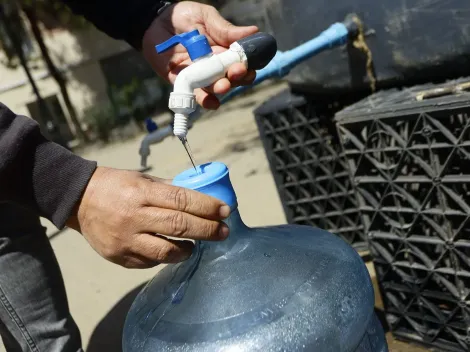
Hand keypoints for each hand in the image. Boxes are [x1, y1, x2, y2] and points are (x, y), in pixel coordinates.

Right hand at [66, 167, 230, 267]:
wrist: (78, 200)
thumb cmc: (116, 186)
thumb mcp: (142, 179)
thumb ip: (169, 190)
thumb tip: (201, 197)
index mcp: (141, 192)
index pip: (181, 200)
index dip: (207, 206)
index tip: (225, 211)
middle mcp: (133, 217)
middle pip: (178, 226)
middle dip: (207, 230)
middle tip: (224, 232)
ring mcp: (125, 240)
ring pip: (166, 251)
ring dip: (188, 249)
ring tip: (197, 244)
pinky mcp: (119, 257)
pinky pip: (150, 262)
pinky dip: (165, 257)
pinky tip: (172, 250)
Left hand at [141, 1, 257, 109]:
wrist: (155, 21)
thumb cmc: (183, 17)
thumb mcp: (206, 17)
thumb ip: (226, 29)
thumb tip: (253, 31)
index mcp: (224, 51)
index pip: (241, 63)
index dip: (248, 66)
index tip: (249, 65)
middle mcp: (214, 66)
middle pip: (231, 78)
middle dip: (237, 78)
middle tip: (236, 72)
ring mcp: (200, 76)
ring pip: (215, 88)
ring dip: (221, 89)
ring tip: (223, 86)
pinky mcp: (183, 82)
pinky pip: (195, 96)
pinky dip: (205, 101)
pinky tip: (213, 102)